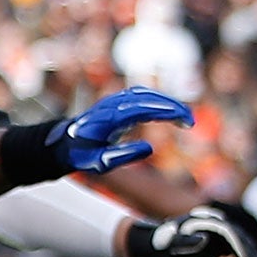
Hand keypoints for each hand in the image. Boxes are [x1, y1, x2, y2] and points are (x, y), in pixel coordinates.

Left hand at [49, 87, 191, 176]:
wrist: (66, 144)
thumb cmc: (83, 155)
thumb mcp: (99, 163)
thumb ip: (122, 156)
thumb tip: (150, 148)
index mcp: (108, 117)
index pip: (143, 108)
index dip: (166, 112)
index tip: (184, 121)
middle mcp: (113, 103)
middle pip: (149, 98)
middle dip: (172, 107)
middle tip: (189, 122)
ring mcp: (116, 99)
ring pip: (148, 94)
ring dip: (168, 103)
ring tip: (184, 119)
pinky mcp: (119, 100)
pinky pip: (144, 96)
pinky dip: (160, 102)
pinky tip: (171, 112)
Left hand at [128, 203, 256, 256]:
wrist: (156, 244)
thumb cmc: (159, 244)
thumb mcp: (168, 243)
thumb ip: (184, 241)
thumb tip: (204, 239)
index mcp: (207, 222)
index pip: (230, 234)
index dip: (240, 248)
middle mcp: (219, 224)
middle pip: (241, 241)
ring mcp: (221, 234)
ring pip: (242, 248)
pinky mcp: (221, 243)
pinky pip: (237, 253)